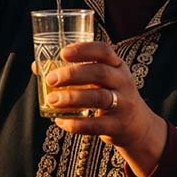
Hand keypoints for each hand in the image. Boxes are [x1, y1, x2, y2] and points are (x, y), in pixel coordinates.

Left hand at [40, 41, 167, 176]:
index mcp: (117, 66)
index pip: (104, 51)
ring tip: (51, 100)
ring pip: (98, 97)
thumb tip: (38, 67)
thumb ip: (75, 73)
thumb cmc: (112, 96)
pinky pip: (96, 125)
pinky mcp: (118, 126)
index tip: (64, 53)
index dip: (84, 50)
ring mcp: (123, 104)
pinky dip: (76, 124)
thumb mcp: (102, 80)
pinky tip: (60, 121)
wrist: (138, 127)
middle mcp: (123, 82)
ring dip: (72, 98)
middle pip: (99, 73)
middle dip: (73, 75)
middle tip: (51, 79)